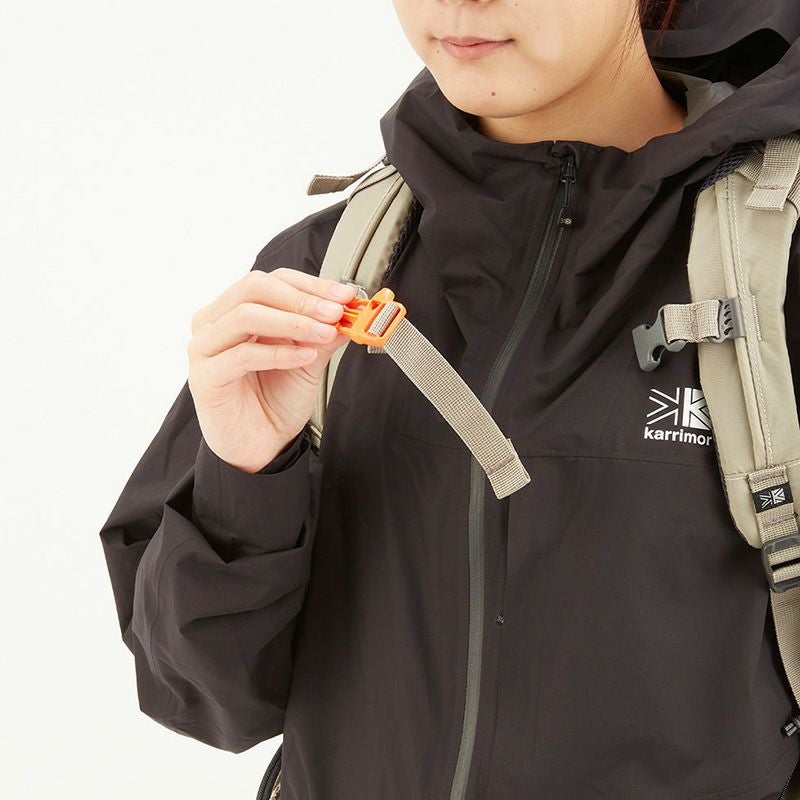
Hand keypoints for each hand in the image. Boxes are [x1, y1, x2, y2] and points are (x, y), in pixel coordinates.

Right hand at [187, 268, 357, 471]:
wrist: (261, 447)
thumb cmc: (275, 400)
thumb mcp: (309, 359)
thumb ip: (324, 334)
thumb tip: (349, 311)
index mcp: (236, 310)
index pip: (272, 281)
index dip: (310, 285)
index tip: (344, 295)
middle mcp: (215, 323)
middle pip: (254, 288)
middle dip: (301, 299)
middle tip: (334, 312)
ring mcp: (205, 348)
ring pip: (246, 316)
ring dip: (293, 322)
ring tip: (323, 334)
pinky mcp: (205, 377)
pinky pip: (242, 355)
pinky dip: (279, 353)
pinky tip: (305, 356)